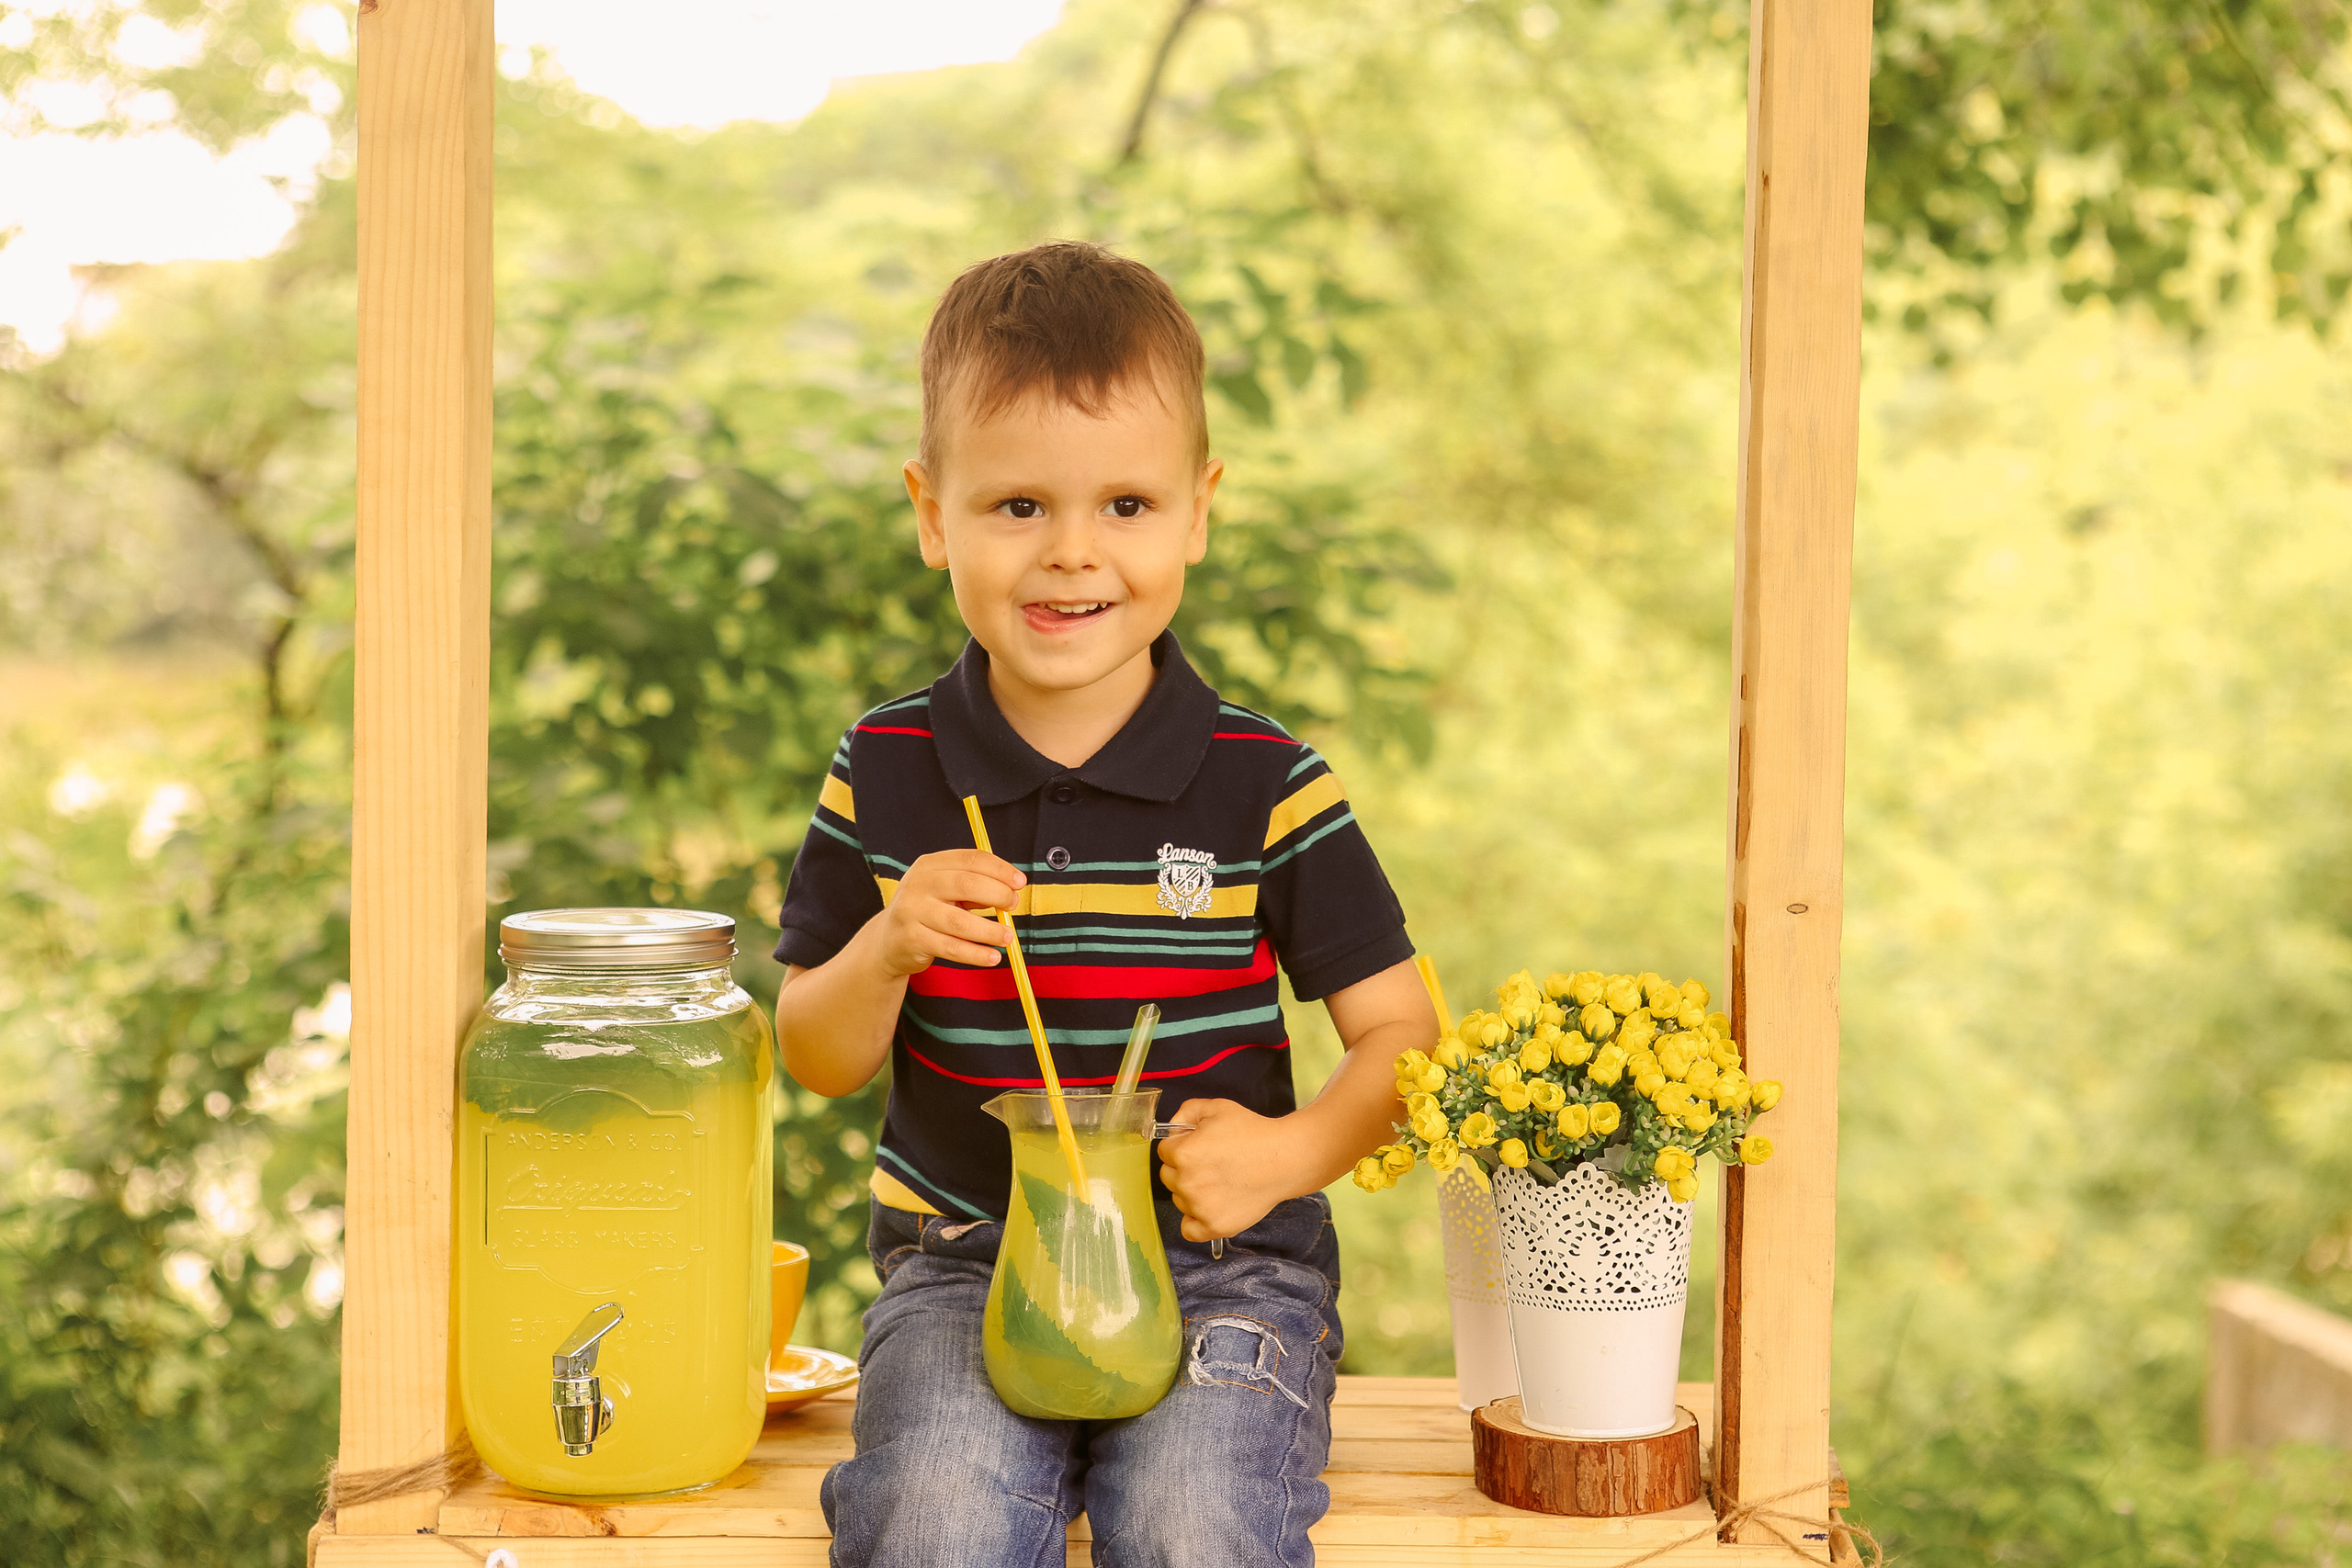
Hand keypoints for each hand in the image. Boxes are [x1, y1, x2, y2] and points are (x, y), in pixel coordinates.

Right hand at [870, 850, 1024, 977]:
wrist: (887, 941)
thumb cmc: (927, 912)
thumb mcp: (946, 891)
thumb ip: (974, 887)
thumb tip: (1011, 892)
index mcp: (929, 865)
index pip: (970, 859)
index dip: (999, 869)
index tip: (1019, 882)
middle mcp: (918, 884)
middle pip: (966, 884)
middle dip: (998, 894)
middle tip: (1012, 906)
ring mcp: (912, 912)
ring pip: (960, 921)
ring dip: (990, 930)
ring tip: (1008, 937)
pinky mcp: (912, 940)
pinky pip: (951, 948)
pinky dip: (976, 954)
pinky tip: (992, 957)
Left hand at [1157, 1098, 1304, 1241]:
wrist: (1285, 1159)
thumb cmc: (1253, 1132)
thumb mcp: (1218, 1108)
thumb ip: (1186, 1111)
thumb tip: (1172, 1128)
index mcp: (1184, 1153)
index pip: (1165, 1151)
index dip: (1181, 1144)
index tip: (1199, 1146)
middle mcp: (1188, 1183)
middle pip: (1169, 1176)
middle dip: (1184, 1168)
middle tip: (1211, 1162)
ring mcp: (1201, 1208)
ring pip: (1180, 1200)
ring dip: (1192, 1192)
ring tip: (1220, 1180)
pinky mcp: (1215, 1226)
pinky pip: (1189, 1229)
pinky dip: (1195, 1220)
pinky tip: (1208, 1206)